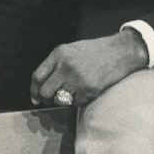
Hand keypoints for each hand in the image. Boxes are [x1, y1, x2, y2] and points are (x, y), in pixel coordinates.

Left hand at [30, 31, 148, 108]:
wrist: (120, 51)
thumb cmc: (95, 51)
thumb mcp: (71, 50)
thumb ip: (56, 63)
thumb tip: (43, 84)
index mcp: (59, 54)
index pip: (37, 76)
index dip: (34, 90)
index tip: (35, 99)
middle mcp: (65, 66)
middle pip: (46, 91)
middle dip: (46, 100)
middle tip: (50, 102)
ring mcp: (77, 78)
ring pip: (60, 100)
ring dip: (63, 101)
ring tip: (71, 95)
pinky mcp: (89, 89)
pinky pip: (76, 103)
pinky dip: (77, 102)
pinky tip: (84, 93)